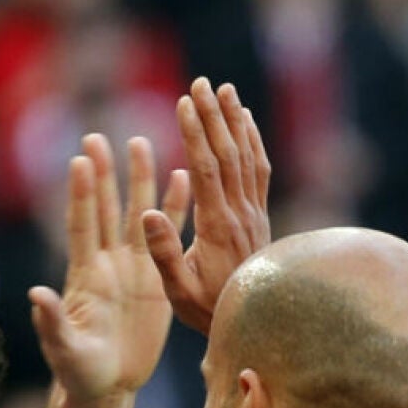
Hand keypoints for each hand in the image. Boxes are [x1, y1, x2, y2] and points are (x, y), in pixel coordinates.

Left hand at [29, 133, 189, 404]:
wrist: (107, 385)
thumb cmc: (79, 372)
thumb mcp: (64, 349)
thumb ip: (52, 322)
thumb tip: (36, 295)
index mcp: (84, 277)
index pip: (82, 226)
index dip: (80, 194)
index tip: (78, 160)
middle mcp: (107, 263)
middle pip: (104, 208)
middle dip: (102, 173)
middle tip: (97, 136)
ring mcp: (131, 267)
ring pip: (137, 213)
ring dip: (139, 179)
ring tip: (140, 141)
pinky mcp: (156, 277)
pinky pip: (168, 236)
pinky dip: (175, 208)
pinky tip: (185, 178)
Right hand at [143, 78, 271, 333]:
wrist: (254, 324)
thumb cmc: (207, 311)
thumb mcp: (177, 292)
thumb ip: (164, 253)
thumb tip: (147, 213)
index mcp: (216, 228)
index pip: (206, 170)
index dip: (196, 135)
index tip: (184, 104)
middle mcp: (241, 214)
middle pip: (229, 154)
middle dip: (214, 116)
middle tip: (202, 83)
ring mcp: (254, 214)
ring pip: (248, 157)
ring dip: (236, 121)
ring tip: (226, 89)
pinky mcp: (260, 217)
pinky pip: (259, 171)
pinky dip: (253, 141)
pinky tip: (246, 122)